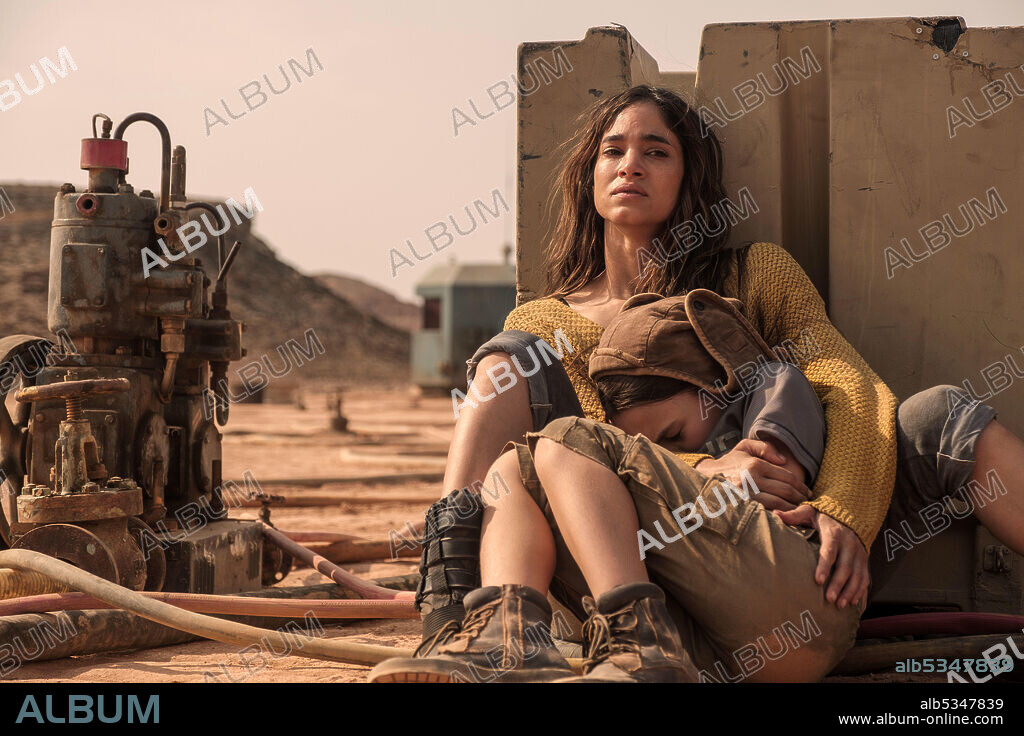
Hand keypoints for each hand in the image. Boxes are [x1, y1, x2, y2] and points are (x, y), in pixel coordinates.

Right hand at [696, 438, 810, 510]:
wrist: (704, 478)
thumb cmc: (729, 463)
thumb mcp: (744, 447)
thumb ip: (765, 447)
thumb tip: (784, 460)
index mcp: (755, 465)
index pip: (787, 477)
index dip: (801, 486)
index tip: (807, 492)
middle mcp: (751, 480)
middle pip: (786, 491)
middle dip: (800, 498)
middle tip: (806, 503)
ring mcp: (746, 495)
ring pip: (779, 504)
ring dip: (792, 508)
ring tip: (798, 510)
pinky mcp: (742, 507)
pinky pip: (766, 513)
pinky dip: (779, 515)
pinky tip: (785, 517)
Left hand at [774, 505, 869, 609]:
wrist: (851, 514)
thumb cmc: (825, 516)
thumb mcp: (810, 511)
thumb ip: (794, 515)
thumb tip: (775, 514)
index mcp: (834, 533)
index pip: (829, 551)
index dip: (824, 566)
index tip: (818, 580)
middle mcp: (849, 544)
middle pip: (845, 567)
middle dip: (838, 584)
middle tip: (829, 600)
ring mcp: (859, 554)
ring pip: (857, 575)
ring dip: (849, 591)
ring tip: (839, 605)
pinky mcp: (864, 561)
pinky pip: (865, 577)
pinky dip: (860, 591)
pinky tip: (852, 603)